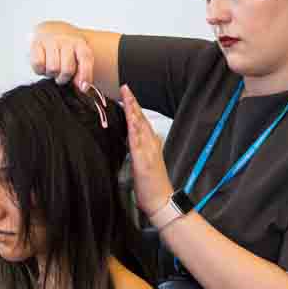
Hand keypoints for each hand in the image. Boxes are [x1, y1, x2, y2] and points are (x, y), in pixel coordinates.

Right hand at [30, 31, 93, 90]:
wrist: (51, 30)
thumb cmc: (66, 49)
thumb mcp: (78, 57)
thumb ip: (83, 73)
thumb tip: (82, 87)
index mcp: (80, 43)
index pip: (85, 59)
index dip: (85, 75)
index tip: (83, 87)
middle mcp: (66, 40)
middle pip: (67, 70)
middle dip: (63, 78)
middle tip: (61, 75)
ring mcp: (51, 40)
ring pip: (53, 68)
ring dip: (51, 74)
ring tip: (52, 69)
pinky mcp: (36, 43)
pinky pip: (38, 64)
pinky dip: (40, 69)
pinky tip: (43, 65)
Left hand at [121, 84, 172, 216]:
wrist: (162, 201)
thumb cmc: (152, 185)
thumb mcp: (145, 162)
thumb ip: (139, 150)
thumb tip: (132, 140)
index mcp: (151, 144)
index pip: (141, 121)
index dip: (134, 107)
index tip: (127, 93)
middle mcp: (151, 144)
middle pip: (141, 119)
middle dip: (133, 102)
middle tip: (125, 87)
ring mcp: (148, 152)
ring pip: (139, 127)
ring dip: (133, 111)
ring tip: (127, 97)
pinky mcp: (144, 162)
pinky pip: (138, 143)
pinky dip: (134, 130)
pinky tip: (130, 121)